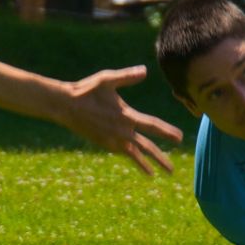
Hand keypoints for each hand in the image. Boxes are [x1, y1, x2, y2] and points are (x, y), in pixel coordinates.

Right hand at [63, 65, 184, 175]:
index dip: (167, 132)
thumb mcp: (107, 79)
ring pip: (133, 154)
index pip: (152, 126)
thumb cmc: (86, 90)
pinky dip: (131, 158)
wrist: (65, 106)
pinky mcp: (103, 143)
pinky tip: (136, 160)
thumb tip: (145, 71)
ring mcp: (111, 140)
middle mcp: (121, 132)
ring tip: (155, 173)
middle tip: (172, 170)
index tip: (180, 138)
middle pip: (146, 148)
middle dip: (160, 159)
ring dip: (146, 163)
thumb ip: (127, 76)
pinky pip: (121, 152)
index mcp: (126, 116)